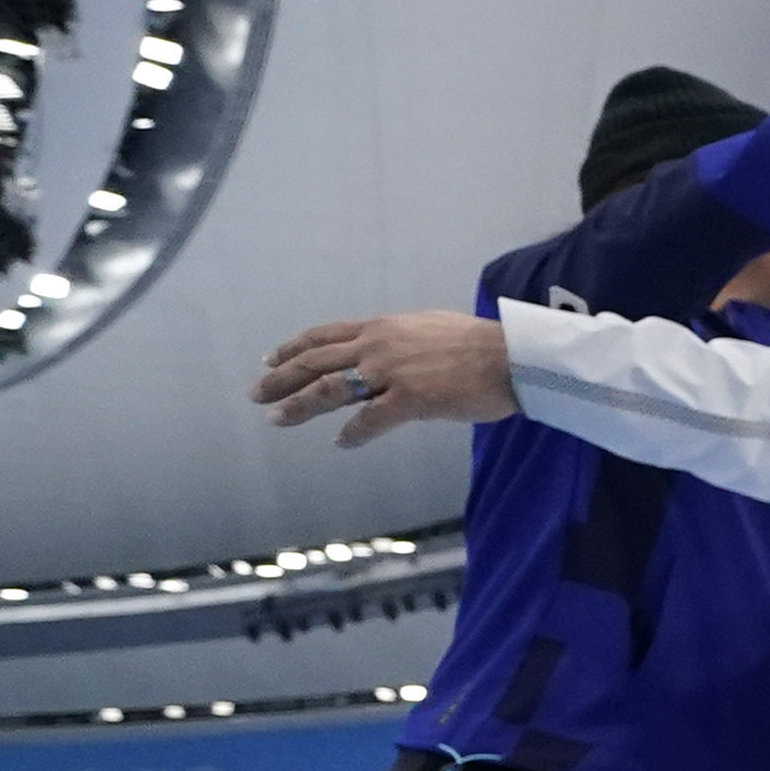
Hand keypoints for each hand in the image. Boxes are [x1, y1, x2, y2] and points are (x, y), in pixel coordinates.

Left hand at [249, 313, 513, 447]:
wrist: (514, 357)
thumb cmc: (481, 344)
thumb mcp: (429, 329)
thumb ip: (401, 342)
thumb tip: (389, 357)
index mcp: (382, 327)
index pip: (324, 336)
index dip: (292, 349)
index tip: (269, 360)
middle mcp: (378, 346)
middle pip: (316, 362)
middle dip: (281, 379)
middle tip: (256, 394)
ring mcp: (392, 372)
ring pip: (330, 388)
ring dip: (300, 405)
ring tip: (278, 419)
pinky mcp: (411, 399)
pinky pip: (370, 420)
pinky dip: (353, 433)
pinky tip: (342, 442)